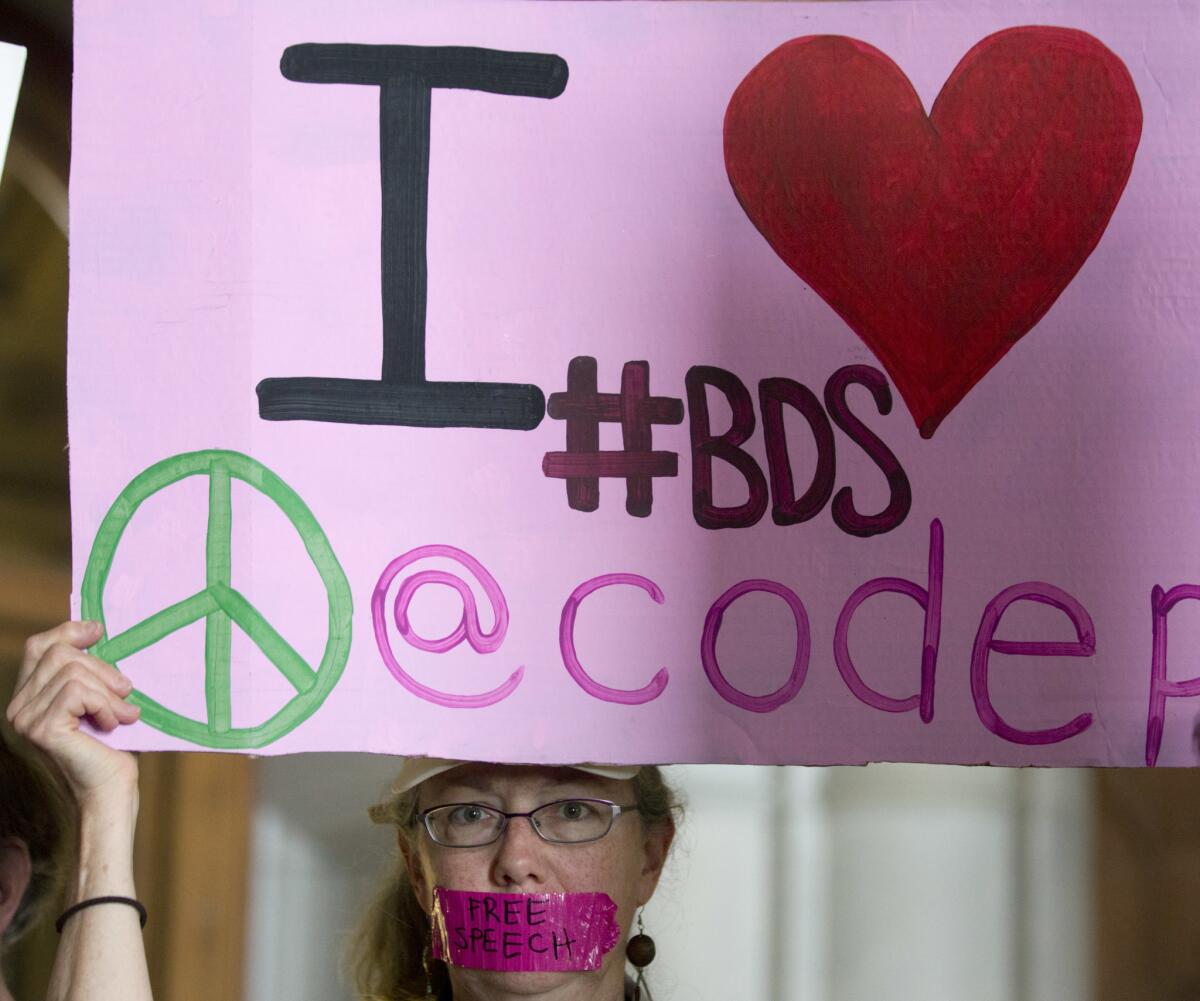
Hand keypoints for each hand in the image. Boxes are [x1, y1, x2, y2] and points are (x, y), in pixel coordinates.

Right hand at [7, 620, 140, 804]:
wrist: (112, 787)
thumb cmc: (112, 743)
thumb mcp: (100, 696)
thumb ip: (89, 670)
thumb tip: (95, 629)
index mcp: (29, 696)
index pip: (39, 647)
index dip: (68, 632)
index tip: (99, 631)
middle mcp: (18, 707)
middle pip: (60, 654)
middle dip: (102, 668)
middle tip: (125, 691)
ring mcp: (25, 718)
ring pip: (73, 672)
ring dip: (109, 692)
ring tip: (122, 714)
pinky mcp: (42, 728)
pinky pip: (79, 692)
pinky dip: (105, 705)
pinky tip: (113, 724)